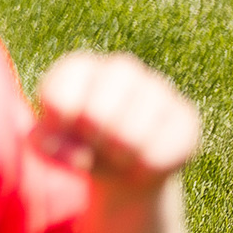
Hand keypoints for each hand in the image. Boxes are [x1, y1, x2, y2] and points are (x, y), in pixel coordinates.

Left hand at [31, 50, 200, 189]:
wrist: (125, 165)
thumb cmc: (80, 145)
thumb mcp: (50, 145)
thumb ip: (46, 145)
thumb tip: (75, 154)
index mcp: (80, 66)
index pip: (59, 98)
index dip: (58, 130)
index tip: (63, 134)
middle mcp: (121, 68)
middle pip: (97, 114)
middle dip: (91, 143)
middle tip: (95, 145)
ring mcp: (159, 88)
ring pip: (130, 136)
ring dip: (119, 157)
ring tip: (117, 153)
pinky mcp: (186, 117)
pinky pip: (162, 152)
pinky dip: (146, 167)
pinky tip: (142, 160)